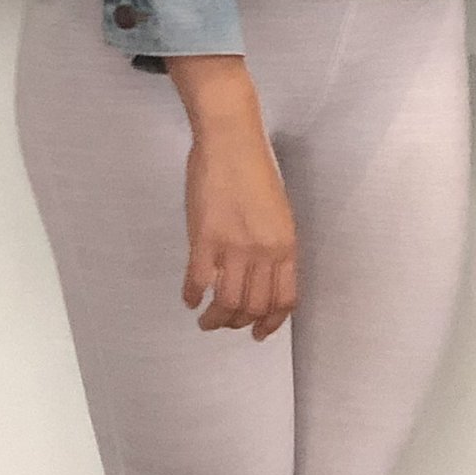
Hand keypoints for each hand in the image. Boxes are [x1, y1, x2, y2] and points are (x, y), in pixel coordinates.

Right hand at [178, 94, 298, 337]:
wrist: (231, 141)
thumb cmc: (256, 170)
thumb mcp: (278, 213)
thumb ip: (273, 246)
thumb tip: (262, 276)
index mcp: (286, 244)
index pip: (284, 299)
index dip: (272, 322)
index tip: (260, 333)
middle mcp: (264, 252)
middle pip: (254, 307)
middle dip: (239, 323)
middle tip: (226, 323)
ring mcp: (234, 247)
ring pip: (226, 303)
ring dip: (215, 319)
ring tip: (206, 320)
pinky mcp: (204, 239)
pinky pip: (197, 282)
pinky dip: (192, 296)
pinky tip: (189, 299)